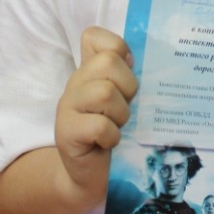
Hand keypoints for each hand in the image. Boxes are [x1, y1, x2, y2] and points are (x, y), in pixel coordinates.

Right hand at [55, 26, 137, 193]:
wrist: (88, 177)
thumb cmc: (111, 135)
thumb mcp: (121, 100)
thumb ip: (127, 78)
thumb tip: (146, 58)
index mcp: (88, 72)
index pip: (94, 36)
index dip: (117, 48)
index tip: (128, 72)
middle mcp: (75, 84)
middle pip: (106, 62)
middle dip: (127, 86)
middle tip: (125, 107)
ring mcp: (67, 108)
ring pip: (104, 92)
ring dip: (120, 113)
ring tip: (117, 126)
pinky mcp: (67, 134)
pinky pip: (99, 126)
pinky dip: (112, 136)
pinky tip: (109, 143)